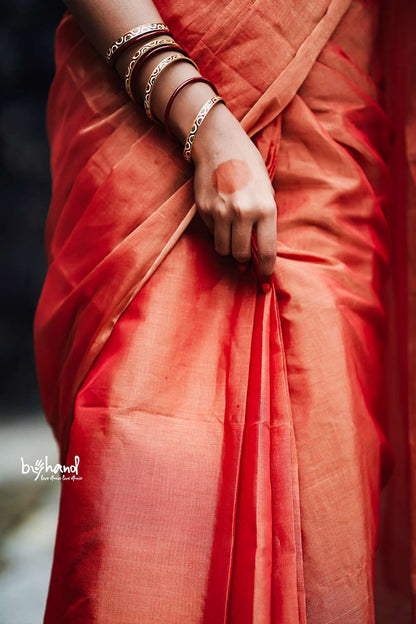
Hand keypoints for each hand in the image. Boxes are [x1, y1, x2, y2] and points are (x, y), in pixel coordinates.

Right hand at [191, 103, 276, 279]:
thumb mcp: (266, 192)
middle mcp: (243, 213)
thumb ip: (264, 222)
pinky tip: (220, 216)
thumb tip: (259, 252)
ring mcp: (221, 213)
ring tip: (233, 238)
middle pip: (241, 255)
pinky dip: (217, 232)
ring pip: (223, 249)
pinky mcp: (204, 211)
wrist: (220, 145)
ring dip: (229, 249)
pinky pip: (211, 233)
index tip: (265, 282)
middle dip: (244, 259)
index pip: (267, 252)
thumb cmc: (249, 168)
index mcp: (265, 209)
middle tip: (246, 257)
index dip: (266, 272)